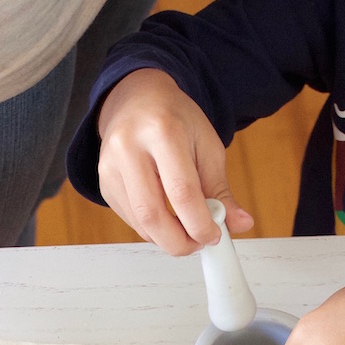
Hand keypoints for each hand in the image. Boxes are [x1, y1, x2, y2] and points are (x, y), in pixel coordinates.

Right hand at [97, 68, 251, 255]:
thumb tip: (240, 223)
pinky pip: (130, 220)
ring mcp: (110, 166)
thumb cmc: (175, 120)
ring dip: (166, 239)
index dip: (200, 224)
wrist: (137, 100)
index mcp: (162, 131)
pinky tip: (166, 218)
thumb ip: (220, 189)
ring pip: (139, 222)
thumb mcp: (207, 146)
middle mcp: (129, 147)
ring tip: (186, 231)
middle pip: (153, 214)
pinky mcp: (104, 182)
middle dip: (180, 242)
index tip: (214, 236)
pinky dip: (152, 229)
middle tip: (198, 244)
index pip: (182, 192)